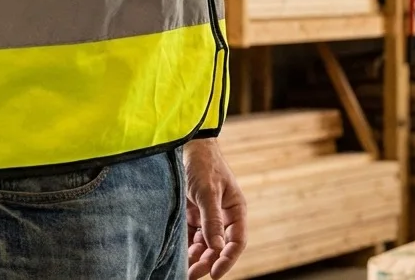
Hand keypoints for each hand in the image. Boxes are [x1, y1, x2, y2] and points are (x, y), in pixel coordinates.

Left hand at [184, 139, 246, 279]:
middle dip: (208, 261)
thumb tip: (217, 248)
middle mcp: (223, 215)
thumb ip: (212, 220)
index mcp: (235, 209)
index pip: (237, 241)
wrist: (187, 147)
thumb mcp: (208, 192)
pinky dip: (186, 248)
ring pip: (204, 245)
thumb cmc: (203, 165)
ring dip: (196, 258)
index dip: (228, 258)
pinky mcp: (193, 215)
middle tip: (192, 274)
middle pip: (219, 247)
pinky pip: (191, 238)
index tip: (214, 273)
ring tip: (183, 269)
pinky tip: (177, 256)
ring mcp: (208, 216)